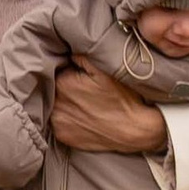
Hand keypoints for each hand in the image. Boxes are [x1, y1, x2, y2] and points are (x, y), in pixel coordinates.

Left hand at [51, 66, 167, 154]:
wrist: (133, 129)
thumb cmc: (122, 98)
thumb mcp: (105, 69)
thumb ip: (82, 57)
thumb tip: (70, 54)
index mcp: (62, 82)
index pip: (58, 71)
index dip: (70, 72)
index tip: (81, 76)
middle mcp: (55, 102)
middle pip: (55, 89)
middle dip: (66, 88)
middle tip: (84, 91)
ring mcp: (57, 121)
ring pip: (55, 105)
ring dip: (64, 103)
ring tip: (83, 104)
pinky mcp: (62, 135)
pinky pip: (59, 122)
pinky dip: (67, 119)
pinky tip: (82, 117)